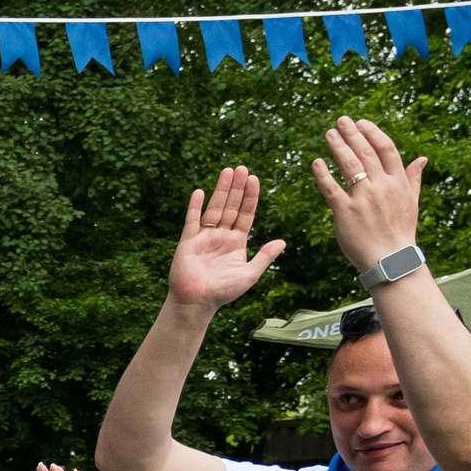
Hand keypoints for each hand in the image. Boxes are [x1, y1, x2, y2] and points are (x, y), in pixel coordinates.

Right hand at [165, 166, 286, 312]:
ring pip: (214, 208)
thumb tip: (283, 242)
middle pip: (231, 206)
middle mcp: (221, 236)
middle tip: (242, 168)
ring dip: (220, 190)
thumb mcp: (249, 274)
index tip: (254, 179)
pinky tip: (200, 192)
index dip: (250, 197)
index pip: (245, 214)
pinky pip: (192, 220)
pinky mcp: (187, 242)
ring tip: (227, 171)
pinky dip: (195, 207)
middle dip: (236, 188)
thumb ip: (264, 257)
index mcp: (236, 242)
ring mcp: (204, 237)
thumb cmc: (223, 292)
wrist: (197, 302)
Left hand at [312, 117, 424, 272]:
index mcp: (397, 182)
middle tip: (341, 121)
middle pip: (365, 153)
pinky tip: (316, 162)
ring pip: (349, 166)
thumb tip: (422, 158)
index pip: (386, 149)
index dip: (373, 133)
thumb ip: (413, 178)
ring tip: (329, 134)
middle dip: (352, 134)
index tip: (361, 122)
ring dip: (338, 147)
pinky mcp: (345, 213)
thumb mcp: (412, 202)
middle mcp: (381, 187)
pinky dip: (323, 174)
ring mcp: (363, 199)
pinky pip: (331, 189)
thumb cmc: (400, 232)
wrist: (390, 260)